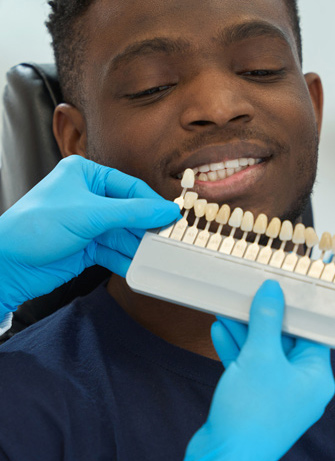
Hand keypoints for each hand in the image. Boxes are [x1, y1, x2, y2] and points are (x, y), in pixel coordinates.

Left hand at [0, 155, 179, 314]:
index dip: (152, 203)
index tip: (173, 217)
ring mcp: (89, 223)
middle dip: (146, 228)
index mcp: (86, 175)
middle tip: (168, 240)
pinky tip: (138, 267)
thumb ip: (131, 213)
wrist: (7, 265)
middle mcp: (89, 196)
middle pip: (130, 212)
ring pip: (124, 234)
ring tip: (157, 257)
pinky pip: (114, 251)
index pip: (130, 187)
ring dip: (138, 247)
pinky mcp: (88, 246)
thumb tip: (166, 211)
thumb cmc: (35, 227)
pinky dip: (126, 260)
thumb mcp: (89, 214)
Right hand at [167, 280, 334, 460]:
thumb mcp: (260, 356)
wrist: (223, 460)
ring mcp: (278, 396)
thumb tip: (272, 291)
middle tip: (250, 295)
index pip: (313, 334)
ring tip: (229, 309)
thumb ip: (267, 319)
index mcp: (316, 377)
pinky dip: (236, 351)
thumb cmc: (250, 413)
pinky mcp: (256, 403)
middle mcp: (301, 387)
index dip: (297, 310)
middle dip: (264, 319)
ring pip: (264, 355)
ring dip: (245, 332)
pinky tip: (219, 331)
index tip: (283, 289)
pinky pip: (249, 369)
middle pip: (286, 342)